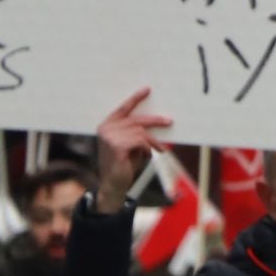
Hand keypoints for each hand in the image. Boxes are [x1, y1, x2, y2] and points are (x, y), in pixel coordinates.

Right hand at [96, 87, 172, 213]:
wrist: (113, 186)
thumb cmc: (124, 164)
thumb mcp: (130, 144)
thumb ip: (137, 131)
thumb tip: (158, 119)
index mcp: (107, 126)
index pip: (123, 108)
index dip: (135, 98)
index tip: (148, 89)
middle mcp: (106, 129)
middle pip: (136, 120)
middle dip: (155, 121)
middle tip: (169, 121)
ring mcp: (109, 137)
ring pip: (141, 132)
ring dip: (152, 142)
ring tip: (158, 149)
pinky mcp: (117, 146)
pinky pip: (141, 141)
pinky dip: (147, 148)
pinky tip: (146, 156)